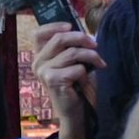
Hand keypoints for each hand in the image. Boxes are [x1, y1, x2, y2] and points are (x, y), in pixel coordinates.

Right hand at [31, 20, 103, 138]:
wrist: (77, 113)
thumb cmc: (77, 87)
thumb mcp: (73, 63)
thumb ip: (72, 48)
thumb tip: (85, 34)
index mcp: (40, 56)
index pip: (39, 33)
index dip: (55, 26)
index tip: (71, 26)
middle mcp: (38, 62)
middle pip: (60, 38)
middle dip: (82, 39)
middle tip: (95, 45)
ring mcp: (43, 71)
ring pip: (72, 53)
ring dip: (91, 57)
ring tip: (99, 64)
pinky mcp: (53, 80)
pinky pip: (77, 68)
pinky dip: (86, 73)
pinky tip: (86, 81)